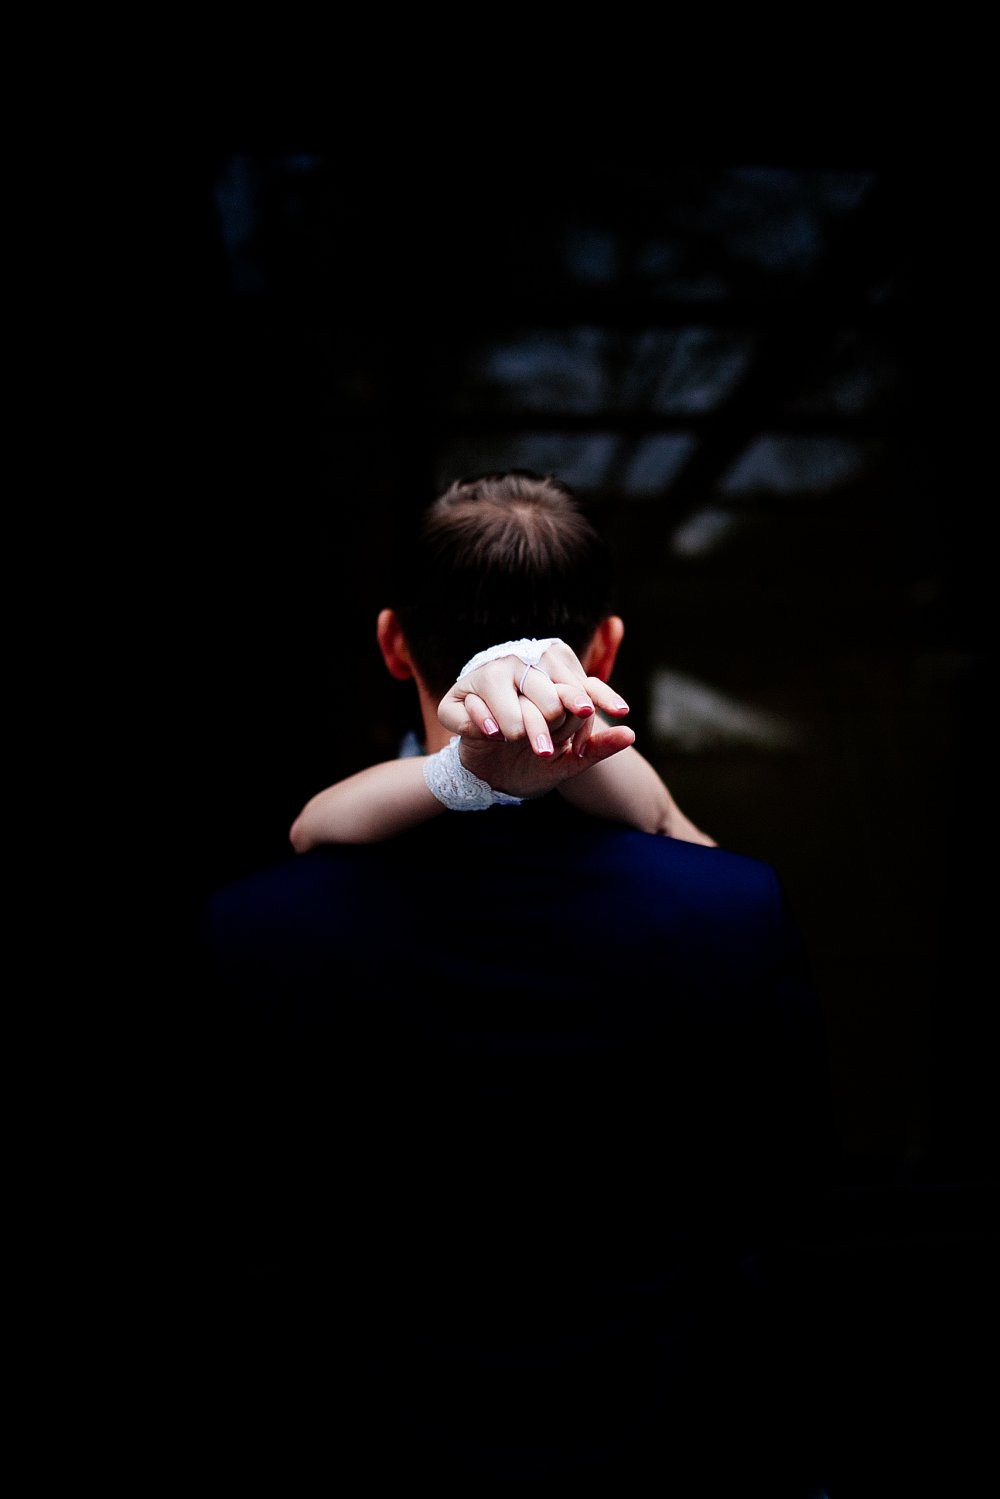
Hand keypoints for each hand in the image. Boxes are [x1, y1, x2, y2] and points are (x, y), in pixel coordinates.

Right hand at [437, 640, 635, 798]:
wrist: (493, 781)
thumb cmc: (535, 765)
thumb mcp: (568, 762)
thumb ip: (597, 749)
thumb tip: (631, 734)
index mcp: (554, 689)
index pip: (577, 684)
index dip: (588, 696)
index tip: (593, 713)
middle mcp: (524, 680)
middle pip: (542, 690)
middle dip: (546, 720)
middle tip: (546, 750)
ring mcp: (491, 687)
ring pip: (506, 691)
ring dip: (515, 722)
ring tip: (516, 742)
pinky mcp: (462, 702)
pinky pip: (473, 704)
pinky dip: (481, 719)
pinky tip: (491, 735)